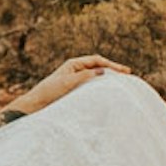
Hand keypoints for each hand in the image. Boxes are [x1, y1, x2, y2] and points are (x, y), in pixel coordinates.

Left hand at [7, 55, 131, 117]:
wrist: (37, 104)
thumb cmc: (50, 91)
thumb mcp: (68, 82)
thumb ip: (85, 76)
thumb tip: (103, 71)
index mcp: (74, 64)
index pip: (97, 61)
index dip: (111, 64)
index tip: (124, 71)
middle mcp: (76, 69)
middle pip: (98, 66)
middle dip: (113, 69)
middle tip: (127, 74)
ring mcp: (76, 79)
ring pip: (96, 75)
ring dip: (108, 77)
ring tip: (122, 82)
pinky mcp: (75, 89)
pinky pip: (92, 85)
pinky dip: (101, 86)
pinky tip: (108, 91)